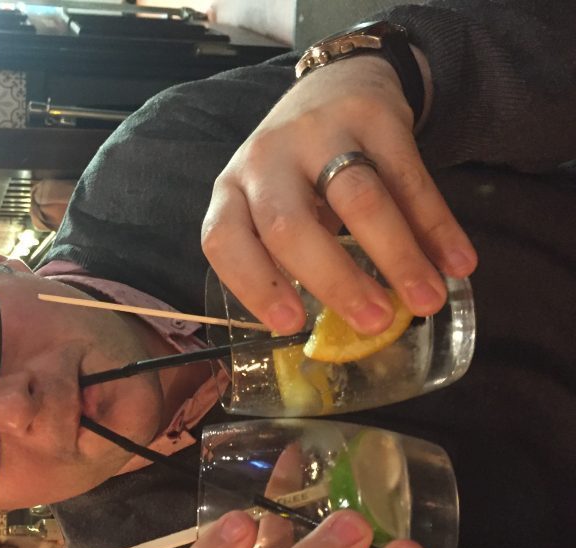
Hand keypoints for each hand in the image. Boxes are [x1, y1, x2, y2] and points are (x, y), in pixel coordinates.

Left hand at [202, 53, 476, 335]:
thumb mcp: (272, 206)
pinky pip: (409, 178)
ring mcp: (318, 134)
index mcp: (231, 190)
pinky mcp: (373, 117)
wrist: (337, 82)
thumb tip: (340, 332)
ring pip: (357, 199)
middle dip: (335, 281)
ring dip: (396, 256)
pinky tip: (457, 263)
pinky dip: (436, 226)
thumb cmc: (296, 169)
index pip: (224, 240)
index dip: (254, 284)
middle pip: (290, 225)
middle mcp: (265, 160)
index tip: (291, 324)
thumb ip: (289, 258)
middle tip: (374, 323)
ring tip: (425, 301)